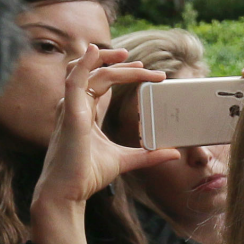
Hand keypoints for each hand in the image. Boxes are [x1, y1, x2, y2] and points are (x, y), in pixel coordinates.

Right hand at [30, 46, 177, 243]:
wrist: (69, 192)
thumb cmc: (88, 175)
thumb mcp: (126, 160)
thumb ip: (149, 155)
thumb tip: (174, 153)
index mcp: (85, 114)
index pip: (103, 84)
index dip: (122, 74)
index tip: (144, 70)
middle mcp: (75, 107)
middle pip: (97, 75)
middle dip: (119, 66)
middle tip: (143, 63)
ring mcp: (70, 109)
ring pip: (85, 73)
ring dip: (104, 60)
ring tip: (125, 54)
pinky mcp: (71, 114)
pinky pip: (74, 81)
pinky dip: (83, 64)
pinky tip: (95, 52)